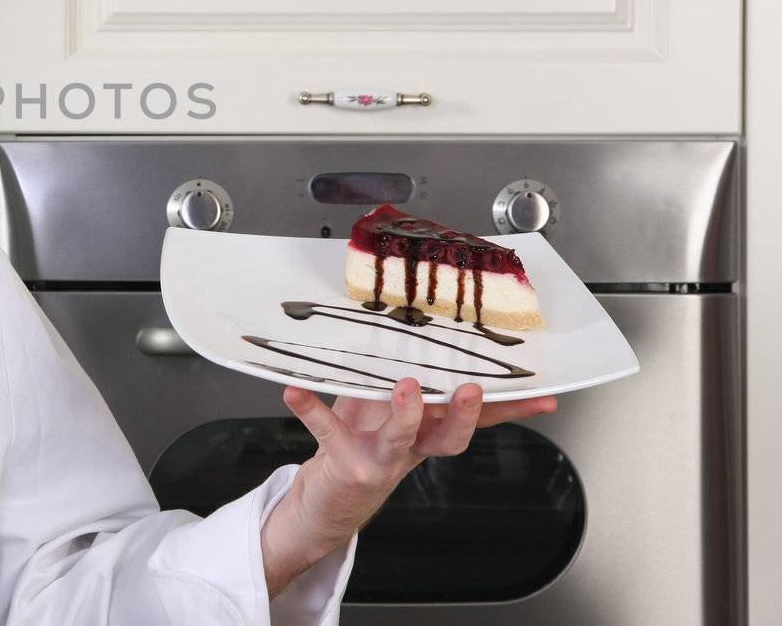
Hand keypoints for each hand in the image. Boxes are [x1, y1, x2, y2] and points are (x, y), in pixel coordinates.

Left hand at [260, 379, 556, 597]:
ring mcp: (378, 457)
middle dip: (464, 413)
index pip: (477, 419)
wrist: (326, 504)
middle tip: (473, 390)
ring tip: (404, 387)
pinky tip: (294, 392)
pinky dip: (311, 410)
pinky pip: (327, 431)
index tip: (542, 396)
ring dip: (405, 412)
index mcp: (426, 431)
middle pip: (449, 434)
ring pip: (401, 437)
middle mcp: (409, 447)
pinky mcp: (343, 461)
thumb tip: (421, 333)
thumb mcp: (388, 411)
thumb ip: (406, 382)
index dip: (511, 410)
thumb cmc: (358, 445)